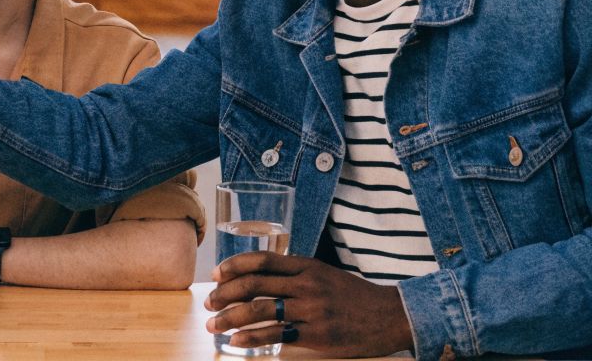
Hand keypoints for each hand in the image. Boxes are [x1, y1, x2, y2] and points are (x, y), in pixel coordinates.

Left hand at [204, 252, 414, 357]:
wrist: (391, 316)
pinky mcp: (317, 334)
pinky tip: (237, 341)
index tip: (215, 274)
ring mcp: (311, 309)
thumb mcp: (325, 275)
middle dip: (225, 293)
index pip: (262, 259)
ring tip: (213, 325)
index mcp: (306, 266)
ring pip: (260, 310)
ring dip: (230, 317)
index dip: (234, 265)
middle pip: (254, 284)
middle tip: (208, 303)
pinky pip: (277, 334)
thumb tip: (259, 279)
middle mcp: (306, 284)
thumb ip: (295, 275)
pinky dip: (252, 338)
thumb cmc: (354, 297)